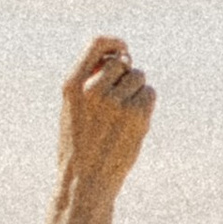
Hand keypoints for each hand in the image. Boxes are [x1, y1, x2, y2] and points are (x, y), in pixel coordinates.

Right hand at [57, 36, 155, 205]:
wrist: (85, 181)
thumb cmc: (79, 145)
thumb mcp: (72, 109)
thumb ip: (89, 81)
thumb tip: (121, 58)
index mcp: (73, 85)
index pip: (96, 44)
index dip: (114, 42)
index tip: (123, 49)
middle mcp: (93, 89)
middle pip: (122, 62)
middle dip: (125, 75)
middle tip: (121, 98)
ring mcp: (116, 102)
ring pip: (139, 77)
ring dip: (136, 90)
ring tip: (123, 115)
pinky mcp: (136, 115)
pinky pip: (149, 94)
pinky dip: (145, 104)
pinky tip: (133, 123)